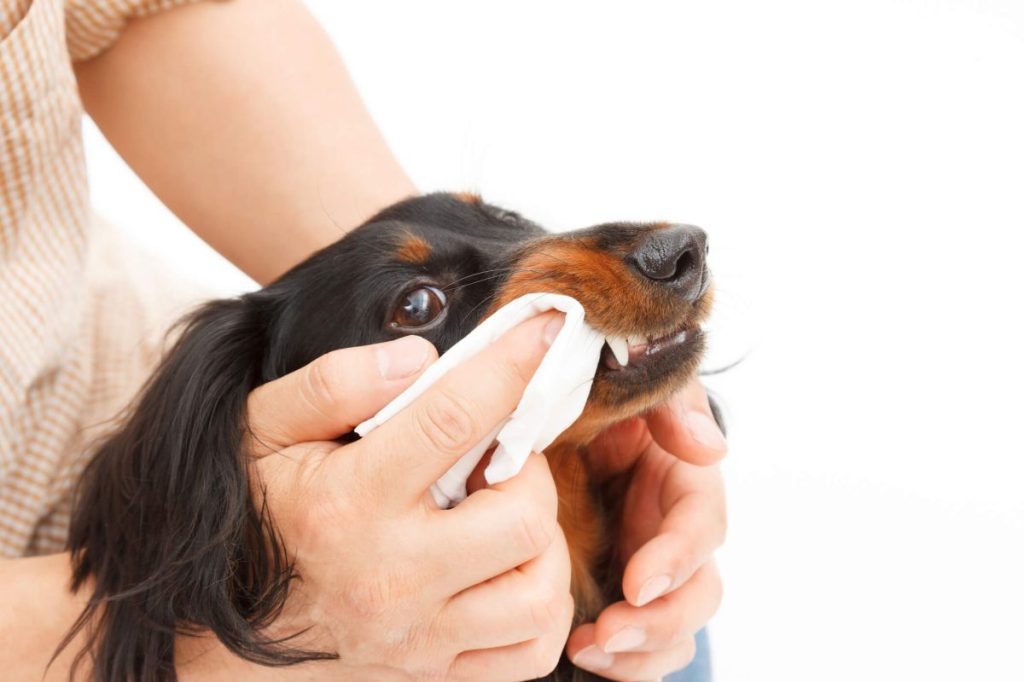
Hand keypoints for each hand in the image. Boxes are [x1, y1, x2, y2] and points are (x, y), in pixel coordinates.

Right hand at [181, 313, 572, 680]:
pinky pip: (531, 651)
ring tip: (505, 513)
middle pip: (524, 518)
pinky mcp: (431, 675)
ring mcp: (415, 639)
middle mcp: (390, 578)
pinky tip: (511, 570)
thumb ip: (334, 384)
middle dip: (531, 471)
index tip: (549, 326)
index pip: (453, 419)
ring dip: (543, 541)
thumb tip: (421, 359)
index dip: (511, 363)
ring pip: (540, 593)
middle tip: (501, 457)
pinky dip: (541, 606)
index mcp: (347, 504)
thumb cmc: (247, 515)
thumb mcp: (261, 431)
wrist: (204, 632)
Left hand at [567, 381, 726, 679]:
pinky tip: (581, 656)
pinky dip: (622, 662)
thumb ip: (667, 404)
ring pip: (673, 627)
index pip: (702, 523)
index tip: (639, 583)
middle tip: (610, 633)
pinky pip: (639, 647)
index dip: (678, 556)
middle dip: (661, 620)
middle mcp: (669, 527)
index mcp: (677, 477)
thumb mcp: (624, 384)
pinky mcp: (615, 594)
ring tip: (588, 651)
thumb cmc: (582, 398)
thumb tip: (710, 449)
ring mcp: (644, 566)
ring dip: (641, 650)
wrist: (527, 421)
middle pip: (698, 589)